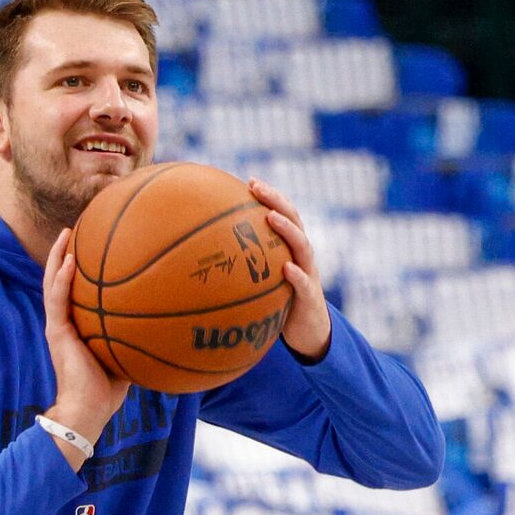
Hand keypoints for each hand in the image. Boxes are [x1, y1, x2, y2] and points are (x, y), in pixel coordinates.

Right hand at [42, 227, 129, 444]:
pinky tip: (68, 260)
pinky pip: (56, 299)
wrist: (87, 410)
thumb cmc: (108, 390)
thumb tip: (169, 325)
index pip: (77, 290)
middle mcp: (65, 321)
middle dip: (67, 253)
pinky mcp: (55, 332)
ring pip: (53, 283)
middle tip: (77, 229)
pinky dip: (61, 278)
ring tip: (67, 233)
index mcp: (79, 325)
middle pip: (61, 279)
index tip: (94, 245)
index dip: (82, 268)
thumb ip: (139, 337)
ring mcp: (57, 325)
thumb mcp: (128, 356)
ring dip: (57, 256)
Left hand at [246, 179, 331, 360]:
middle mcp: (301, 257)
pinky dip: (297, 275)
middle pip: (294, 220)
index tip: (250, 180)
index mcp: (290, 249)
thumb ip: (243, 270)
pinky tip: (287, 269)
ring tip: (270, 217)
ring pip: (302, 247)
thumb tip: (203, 264)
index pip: (283, 215)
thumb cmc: (279, 305)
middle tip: (256, 187)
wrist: (309, 334)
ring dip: (287, 230)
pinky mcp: (311, 298)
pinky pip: (305, 285)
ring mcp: (309, 275)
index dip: (270, 196)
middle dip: (276, 200)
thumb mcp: (261, 284)